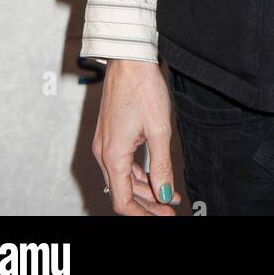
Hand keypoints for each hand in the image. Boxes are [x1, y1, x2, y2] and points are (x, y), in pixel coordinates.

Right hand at [92, 59, 182, 214]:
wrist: (129, 58)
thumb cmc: (142, 87)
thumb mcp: (159, 129)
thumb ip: (161, 165)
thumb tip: (163, 194)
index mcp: (113, 155)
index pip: (122, 201)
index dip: (144, 214)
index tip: (164, 216)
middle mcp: (104, 152)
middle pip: (122, 192)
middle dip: (147, 204)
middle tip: (169, 209)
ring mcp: (105, 142)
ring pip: (123, 178)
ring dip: (145, 189)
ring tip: (168, 194)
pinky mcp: (110, 133)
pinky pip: (122, 162)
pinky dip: (138, 173)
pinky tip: (155, 175)